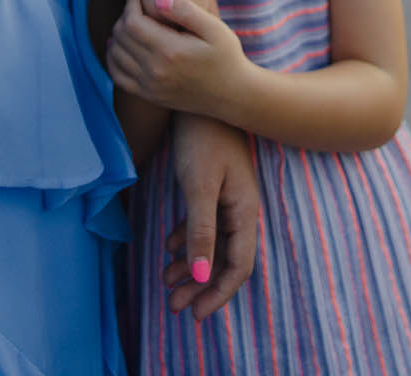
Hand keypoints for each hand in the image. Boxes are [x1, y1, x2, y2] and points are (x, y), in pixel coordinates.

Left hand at [108, 0, 248, 116]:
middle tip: (137, 5)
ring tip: (132, 22)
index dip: (130, 3)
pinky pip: (118, 76)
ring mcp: (150, 86)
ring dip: (118, 35)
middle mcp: (155, 71)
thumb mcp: (215, 28)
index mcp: (170, 51)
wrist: (233, 95)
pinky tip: (122, 47)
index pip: (132, 22)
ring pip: (115, 55)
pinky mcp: (149, 96)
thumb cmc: (227, 56)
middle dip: (123, 15)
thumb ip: (187, 11)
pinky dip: (113, 59)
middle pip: (121, 37)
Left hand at [166, 113, 258, 317]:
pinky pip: (204, 224)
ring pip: (213, 243)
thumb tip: (200, 278)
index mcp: (244, 211)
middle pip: (225, 259)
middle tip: (174, 307)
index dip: (218, 294)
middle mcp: (240, 207)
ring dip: (191, 266)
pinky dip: (188, 240)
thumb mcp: (199, 187)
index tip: (195, 315)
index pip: (239, 266)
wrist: (200, 95)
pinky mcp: (213, 184)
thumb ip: (201, 232)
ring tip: (166, 281)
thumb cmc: (202, 139)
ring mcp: (228, 196)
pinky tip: (170, 247)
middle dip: (201, 286)